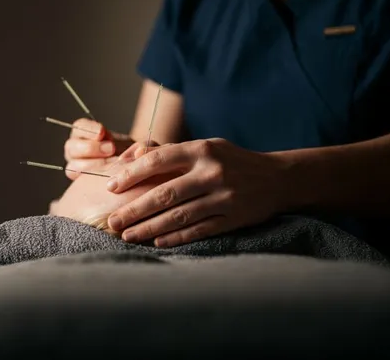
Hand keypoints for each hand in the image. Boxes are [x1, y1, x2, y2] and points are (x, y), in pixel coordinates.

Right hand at [63, 119, 135, 179]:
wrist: (132, 173)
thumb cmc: (134, 155)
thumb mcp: (140, 146)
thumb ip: (143, 145)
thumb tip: (139, 150)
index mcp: (84, 133)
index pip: (79, 126)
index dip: (89, 129)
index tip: (102, 132)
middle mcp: (75, 149)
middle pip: (71, 147)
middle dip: (91, 147)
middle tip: (110, 149)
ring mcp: (75, 166)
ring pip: (73, 166)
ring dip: (92, 165)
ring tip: (111, 166)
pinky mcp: (78, 183)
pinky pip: (79, 183)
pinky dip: (92, 180)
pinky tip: (108, 179)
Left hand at [104, 138, 290, 246]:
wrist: (278, 178)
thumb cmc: (230, 160)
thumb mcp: (205, 147)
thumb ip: (170, 152)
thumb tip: (132, 157)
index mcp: (202, 150)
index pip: (159, 160)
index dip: (132, 174)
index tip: (111, 187)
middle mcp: (212, 172)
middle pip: (165, 194)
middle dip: (135, 210)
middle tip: (112, 221)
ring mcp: (224, 197)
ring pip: (179, 216)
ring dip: (150, 228)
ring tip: (128, 235)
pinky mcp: (234, 218)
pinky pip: (199, 230)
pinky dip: (176, 237)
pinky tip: (157, 242)